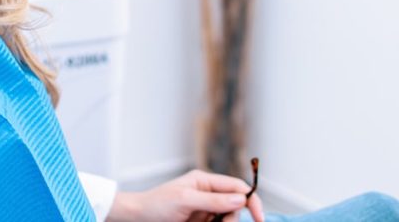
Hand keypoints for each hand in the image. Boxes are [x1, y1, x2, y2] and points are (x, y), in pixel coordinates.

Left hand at [106, 169, 264, 221]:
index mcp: (205, 181)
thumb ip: (213, 200)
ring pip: (229, 218)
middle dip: (233, 218)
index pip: (237, 187)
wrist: (139, 218)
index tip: (259, 217)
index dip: (251, 200)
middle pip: (236, 205)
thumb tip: (241, 198)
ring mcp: (206, 209)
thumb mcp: (185, 200)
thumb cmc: (157, 204)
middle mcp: (208, 194)